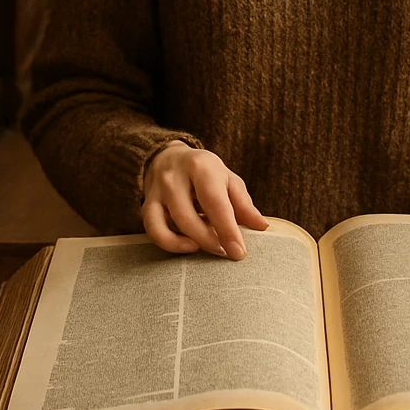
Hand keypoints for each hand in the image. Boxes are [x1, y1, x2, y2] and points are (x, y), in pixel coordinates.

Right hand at [141, 141, 268, 258]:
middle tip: (225, 252)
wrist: (167, 156)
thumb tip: (262, 226)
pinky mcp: (147, 203)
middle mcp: (175, 176)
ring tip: (211, 247)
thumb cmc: (204, 172)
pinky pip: (153, 230)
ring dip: (193, 242)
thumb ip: (243, 203)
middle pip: (189, 217)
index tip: (239, 253)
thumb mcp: (227, 179)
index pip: (215, 202)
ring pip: (170, 224)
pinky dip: (170, 243)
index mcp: (201, 166)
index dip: (227, 229)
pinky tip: (188, 246)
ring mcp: (158, 190)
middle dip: (209, 240)